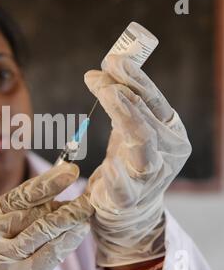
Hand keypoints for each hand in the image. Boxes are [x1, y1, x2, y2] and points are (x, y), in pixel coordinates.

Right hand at [0, 162, 93, 269]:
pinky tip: (80, 229)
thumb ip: (17, 207)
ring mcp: (7, 259)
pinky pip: (50, 255)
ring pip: (44, 233)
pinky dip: (68, 239)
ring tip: (86, 209)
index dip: (48, 182)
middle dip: (65, 205)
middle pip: (35, 215)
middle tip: (87, 196)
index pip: (20, 196)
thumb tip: (57, 189)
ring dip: (69, 219)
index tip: (69, 170)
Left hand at [84, 54, 191, 266]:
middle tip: (103, 76)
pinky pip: (124, 187)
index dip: (136, 79)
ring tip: (109, 96)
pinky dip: (117, 175)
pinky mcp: (129, 199)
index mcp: (169, 132)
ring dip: (127, 119)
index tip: (113, 61)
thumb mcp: (126, 127)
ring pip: (143, 146)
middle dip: (125, 95)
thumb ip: (120, 101)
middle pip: (148, 119)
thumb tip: (100, 72)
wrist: (129, 208)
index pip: (155, 101)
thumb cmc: (128, 160)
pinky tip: (108, 165)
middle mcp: (166, 153)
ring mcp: (150, 178)